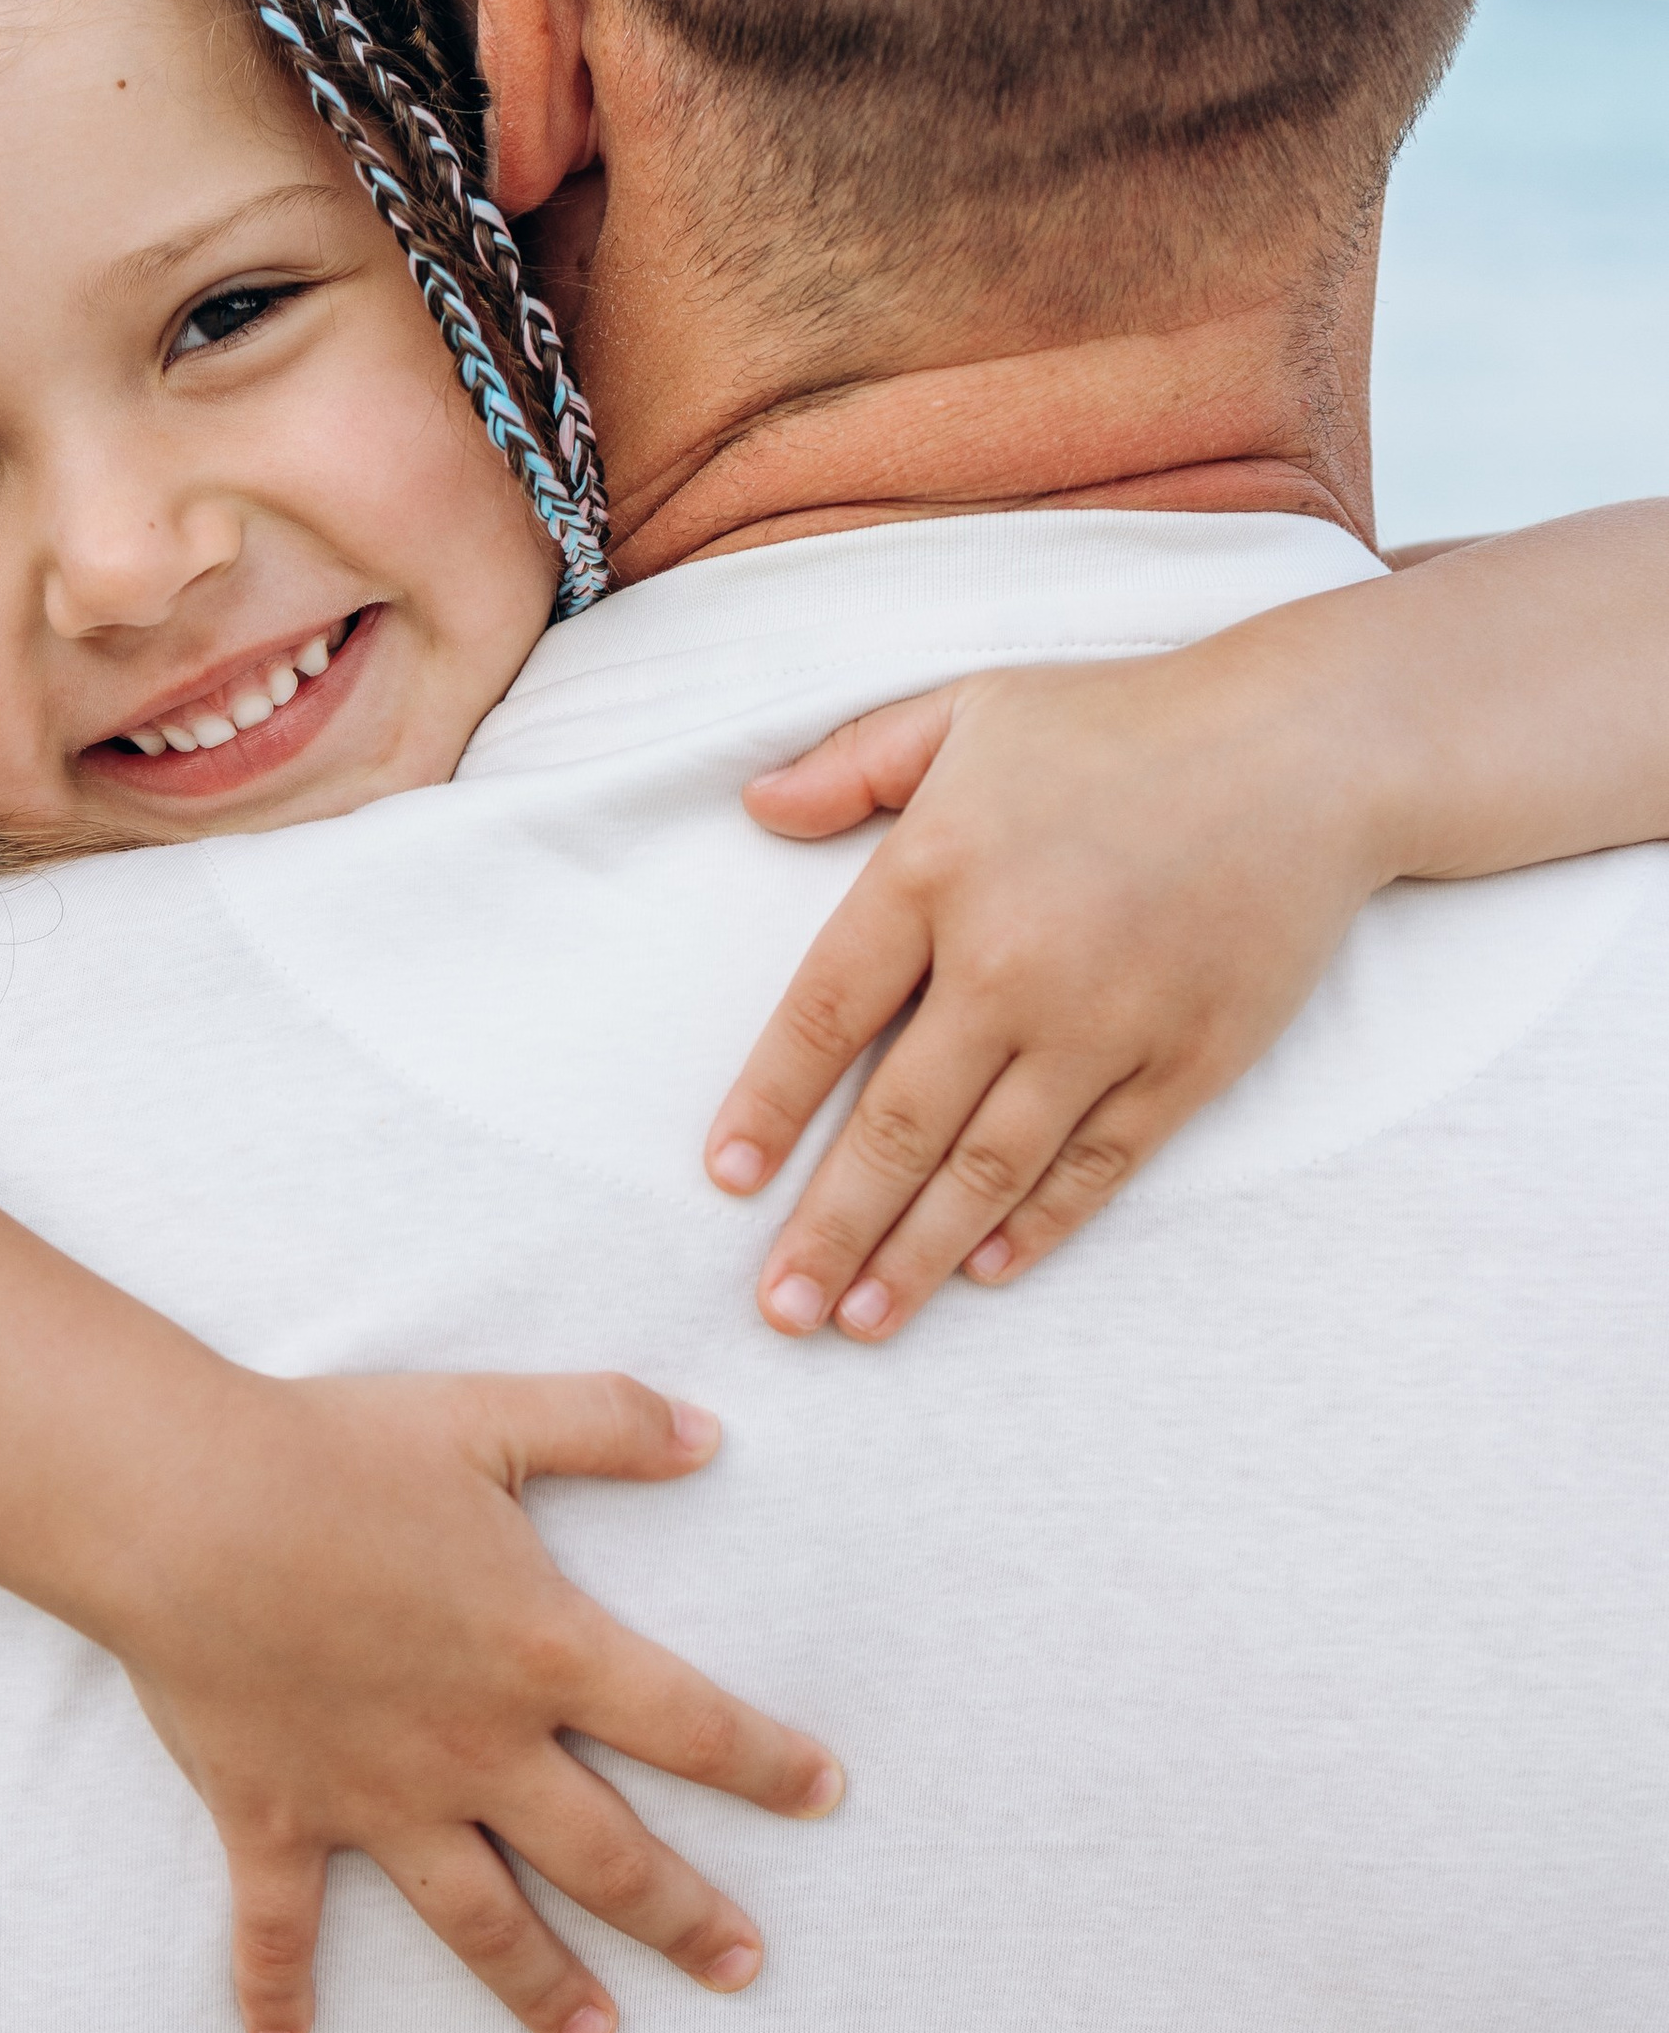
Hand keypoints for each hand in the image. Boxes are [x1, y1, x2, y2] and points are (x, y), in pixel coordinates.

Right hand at [108, 1371, 842, 2032]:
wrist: (184, 1507)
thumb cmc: (335, 1452)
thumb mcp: (489, 1416)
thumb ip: (609, 1423)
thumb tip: (712, 1435)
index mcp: (540, 1652)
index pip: (688, 1725)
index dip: (766, 1765)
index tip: (825, 1797)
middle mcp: (475, 1748)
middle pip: (607, 1857)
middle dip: (683, 1917)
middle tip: (742, 1967)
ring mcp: (376, 1796)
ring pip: (480, 1919)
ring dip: (541, 1985)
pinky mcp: (277, 1818)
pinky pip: (281, 1925)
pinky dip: (275, 1990)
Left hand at [704, 652, 1394, 1341]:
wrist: (1308, 751)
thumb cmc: (1122, 723)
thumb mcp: (967, 709)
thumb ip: (853, 762)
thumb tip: (754, 805)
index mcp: (935, 873)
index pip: (824, 1014)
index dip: (768, 1106)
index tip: (725, 1179)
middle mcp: (1009, 962)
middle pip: (896, 1124)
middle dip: (830, 1228)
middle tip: (782, 1309)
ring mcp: (1105, 1023)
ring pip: (989, 1167)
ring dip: (916, 1256)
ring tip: (860, 1323)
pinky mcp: (1188, 1061)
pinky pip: (1095, 1166)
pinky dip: (1037, 1226)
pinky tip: (984, 1270)